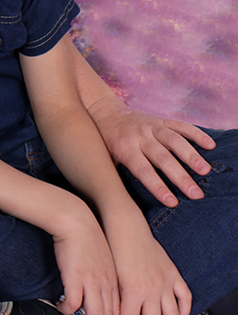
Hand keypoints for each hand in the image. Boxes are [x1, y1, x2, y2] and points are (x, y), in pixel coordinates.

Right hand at [52, 207, 119, 314]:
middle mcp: (106, 284)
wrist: (77, 221)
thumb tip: (99, 289)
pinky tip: (62, 306)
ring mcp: (92, 282)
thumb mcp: (104, 258)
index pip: (120, 311)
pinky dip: (67, 310)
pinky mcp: (75, 278)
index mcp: (115, 280)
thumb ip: (105, 275)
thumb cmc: (87, 236)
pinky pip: (74, 304)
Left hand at [87, 99, 214, 207]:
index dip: (157, 186)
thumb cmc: (107, 143)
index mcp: (125, 149)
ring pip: (173, 140)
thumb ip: (115, 176)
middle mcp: (140, 137)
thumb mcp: (105, 159)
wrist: (105, 112)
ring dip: (190, 155)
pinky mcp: (161, 119)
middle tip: (196, 193)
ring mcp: (151, 126)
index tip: (172, 202)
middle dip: (180, 176)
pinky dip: (196, 134)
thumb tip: (123, 202)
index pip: (143, 170)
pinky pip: (180, 125)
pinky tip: (210, 145)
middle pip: (162, 158)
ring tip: (205, 171)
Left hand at [106, 220, 190, 314]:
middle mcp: (152, 288)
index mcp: (134, 290)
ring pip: (171, 314)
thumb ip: (118, 296)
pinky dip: (184, 310)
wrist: (125, 226)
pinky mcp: (172, 273)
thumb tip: (116, 311)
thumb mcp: (112, 274)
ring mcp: (165, 282)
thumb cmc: (113, 245)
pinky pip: (185, 297)